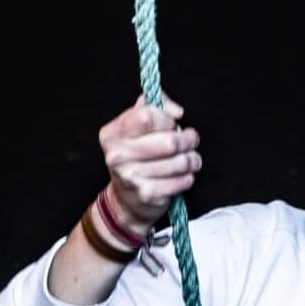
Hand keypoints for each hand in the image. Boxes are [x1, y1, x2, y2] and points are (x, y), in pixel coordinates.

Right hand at [101, 99, 200, 230]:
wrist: (126, 200)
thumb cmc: (136, 157)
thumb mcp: (136, 126)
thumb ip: (155, 106)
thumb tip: (177, 111)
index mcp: (112, 134)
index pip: (147, 116)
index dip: (167, 119)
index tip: (171, 124)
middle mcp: (117, 155)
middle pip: (169, 141)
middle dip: (188, 140)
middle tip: (190, 141)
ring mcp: (130, 176)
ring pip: (180, 161)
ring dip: (192, 159)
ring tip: (190, 160)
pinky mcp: (146, 194)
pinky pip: (181, 180)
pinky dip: (188, 177)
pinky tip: (183, 175)